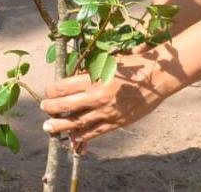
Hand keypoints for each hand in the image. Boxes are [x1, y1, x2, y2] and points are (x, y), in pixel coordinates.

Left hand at [40, 52, 162, 149]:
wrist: (157, 77)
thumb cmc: (131, 64)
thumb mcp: (106, 62)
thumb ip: (90, 72)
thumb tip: (72, 79)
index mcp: (93, 79)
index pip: (63, 88)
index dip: (51, 90)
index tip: (48, 91)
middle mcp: (97, 97)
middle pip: (66, 106)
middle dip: (51, 109)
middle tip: (43, 108)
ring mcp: (107, 112)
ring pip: (77, 123)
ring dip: (61, 127)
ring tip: (49, 128)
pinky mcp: (117, 122)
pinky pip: (96, 132)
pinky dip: (83, 136)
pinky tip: (73, 138)